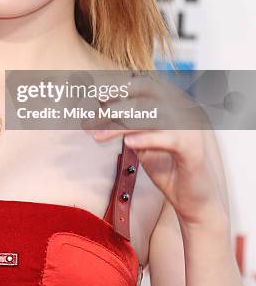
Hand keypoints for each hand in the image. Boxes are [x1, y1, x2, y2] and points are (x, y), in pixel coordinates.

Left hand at [84, 73, 229, 229]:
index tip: (97, 96)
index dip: (120, 88)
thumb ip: (128, 124)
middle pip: (146, 96)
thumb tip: (100, 110)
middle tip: (92, 118)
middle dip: (115, 105)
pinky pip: (168, 139)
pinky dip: (146, 139)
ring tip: (98, 136)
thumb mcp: (141, 140)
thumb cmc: (167, 166)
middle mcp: (185, 109)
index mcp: (175, 103)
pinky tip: (127, 144)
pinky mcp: (194, 149)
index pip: (146, 85)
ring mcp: (191, 128)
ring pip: (152, 117)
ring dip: (120, 126)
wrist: (192, 200)